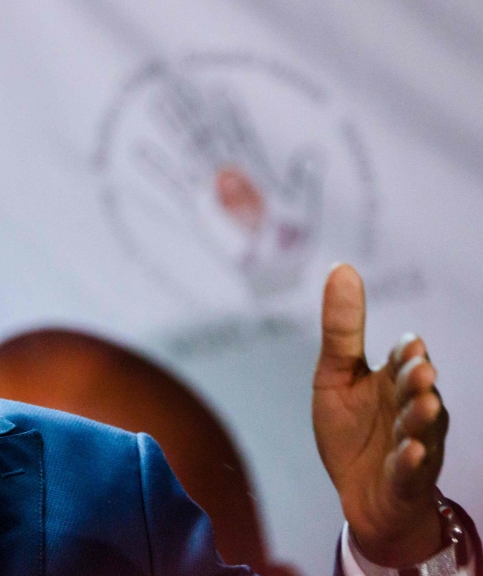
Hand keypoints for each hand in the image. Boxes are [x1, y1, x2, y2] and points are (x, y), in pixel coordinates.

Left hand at [313, 264, 447, 566]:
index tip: (409, 342)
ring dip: (422, 416)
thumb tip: (341, 267)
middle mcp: (410, 408)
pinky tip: (411, 451)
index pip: (402, 359)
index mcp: (393, 380)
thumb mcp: (335, 375)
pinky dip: (412, 460)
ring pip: (421, 428)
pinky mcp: (407, 479)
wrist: (361, 494)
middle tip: (420, 368)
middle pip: (417, 390)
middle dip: (418, 379)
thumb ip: (341, 329)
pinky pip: (412, 470)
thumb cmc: (353, 429)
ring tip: (425, 402)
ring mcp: (413, 444)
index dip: (406, 353)